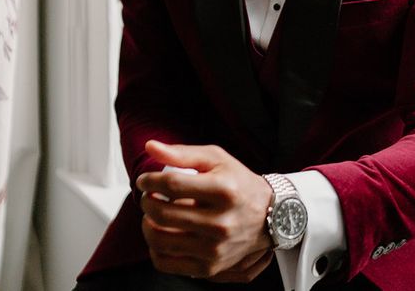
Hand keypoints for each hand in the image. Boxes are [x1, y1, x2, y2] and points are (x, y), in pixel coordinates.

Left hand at [136, 140, 273, 281]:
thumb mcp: (215, 158)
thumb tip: (150, 147)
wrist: (270, 215)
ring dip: (147, 224)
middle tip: (147, 196)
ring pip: (160, 240)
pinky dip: (154, 248)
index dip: (150, 181)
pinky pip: (167, 262)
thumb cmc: (238, 182)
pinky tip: (161, 234)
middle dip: (146, 202)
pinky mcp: (210, 267)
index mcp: (223, 190)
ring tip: (151, 214)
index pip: (172, 185)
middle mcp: (221, 222)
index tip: (145, 180)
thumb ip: (181, 153)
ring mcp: (215, 248)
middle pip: (163, 213)